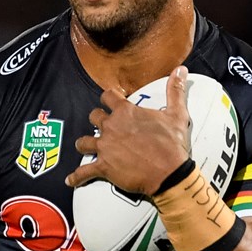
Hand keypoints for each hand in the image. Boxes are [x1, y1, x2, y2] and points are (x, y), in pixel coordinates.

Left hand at [65, 66, 191, 194]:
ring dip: (84, 144)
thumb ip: (175, 90)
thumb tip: (180, 71)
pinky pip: (84, 171)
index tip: (110, 100)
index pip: (108, 96)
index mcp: (126, 112)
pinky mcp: (104, 167)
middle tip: (102, 124)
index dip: (108, 97)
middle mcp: (111, 127)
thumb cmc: (172, 145)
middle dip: (97, 120)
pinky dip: (76, 177)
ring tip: (85, 146)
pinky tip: (71, 179)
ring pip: (83, 142)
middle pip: (94, 117)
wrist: (169, 172)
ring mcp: (105, 147)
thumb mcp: (177, 114)